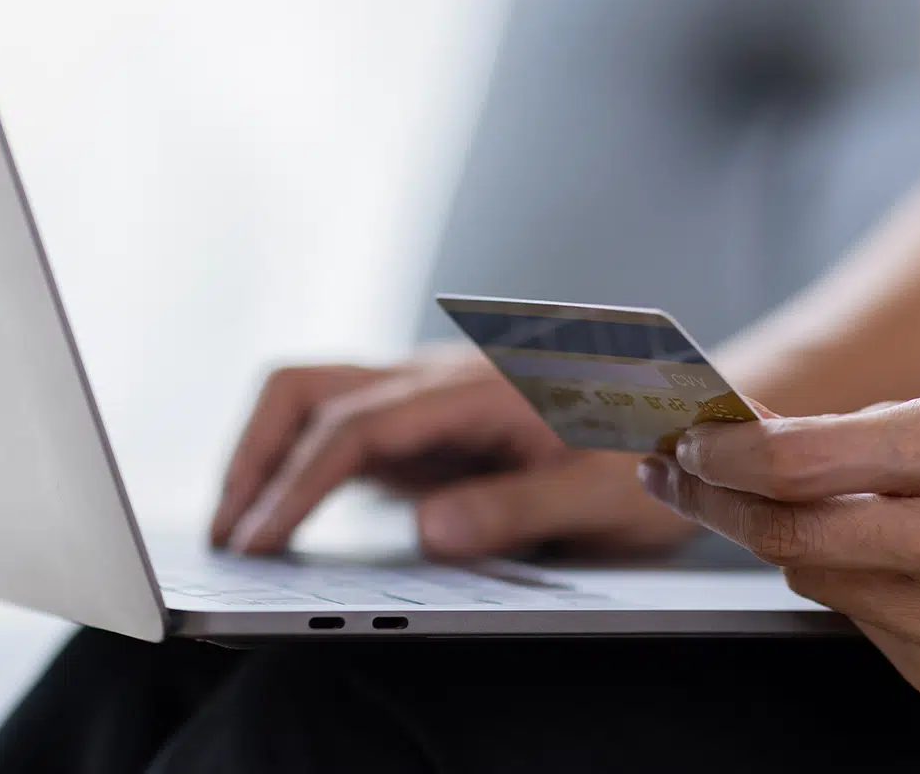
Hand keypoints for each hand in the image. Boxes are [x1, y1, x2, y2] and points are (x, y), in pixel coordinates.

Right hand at [211, 347, 696, 556]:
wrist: (690, 413)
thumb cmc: (652, 446)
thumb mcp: (601, 492)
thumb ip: (517, 507)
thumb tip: (429, 530)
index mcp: (472, 386)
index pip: (356, 425)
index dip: (298, 483)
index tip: (261, 540)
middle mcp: (434, 378)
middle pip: (308, 389)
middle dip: (253, 455)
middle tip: (228, 536)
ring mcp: (423, 398)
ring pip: (313, 399)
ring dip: (265, 455)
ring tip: (241, 531)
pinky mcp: (424, 425)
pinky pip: (339, 430)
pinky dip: (295, 465)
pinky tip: (285, 521)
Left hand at [638, 391, 919, 710]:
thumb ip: (840, 434)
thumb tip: (728, 435)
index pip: (796, 464)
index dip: (721, 456)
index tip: (685, 445)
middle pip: (789, 532)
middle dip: (715, 501)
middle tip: (678, 475)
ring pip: (813, 579)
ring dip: (791, 542)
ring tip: (808, 512)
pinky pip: (858, 625)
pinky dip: (854, 589)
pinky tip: (890, 568)